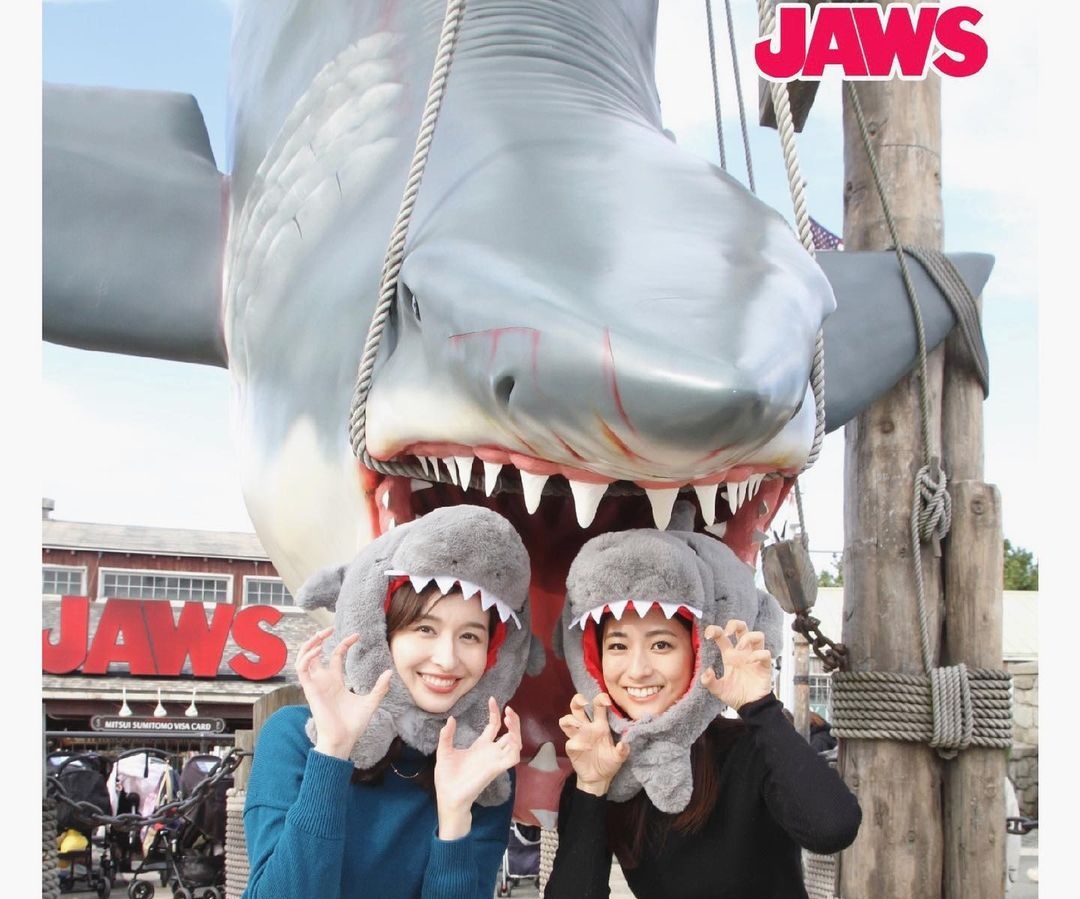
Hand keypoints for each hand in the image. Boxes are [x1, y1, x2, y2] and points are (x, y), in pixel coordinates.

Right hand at [296, 627, 391, 759]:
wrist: (343, 740)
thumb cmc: (353, 725)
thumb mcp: (370, 702)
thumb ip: (379, 688)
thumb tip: (389, 672)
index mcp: (336, 681)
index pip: (336, 655)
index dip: (344, 643)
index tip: (357, 635)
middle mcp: (324, 680)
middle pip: (316, 653)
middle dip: (319, 638)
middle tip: (330, 628)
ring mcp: (316, 684)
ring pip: (305, 658)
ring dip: (309, 645)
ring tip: (320, 636)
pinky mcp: (310, 690)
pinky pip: (302, 670)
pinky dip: (307, 657)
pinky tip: (318, 650)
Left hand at [434, 698, 521, 838]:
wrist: (447, 797)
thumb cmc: (447, 777)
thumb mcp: (444, 751)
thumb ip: (447, 735)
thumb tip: (451, 718)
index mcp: (480, 746)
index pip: (494, 726)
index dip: (495, 712)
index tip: (492, 699)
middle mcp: (491, 752)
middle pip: (510, 733)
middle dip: (513, 720)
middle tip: (509, 709)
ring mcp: (495, 760)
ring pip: (515, 743)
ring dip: (516, 731)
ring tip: (510, 719)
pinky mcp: (496, 769)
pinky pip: (513, 758)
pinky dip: (516, 746)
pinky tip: (511, 737)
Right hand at [558, 693, 629, 796]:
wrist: (599, 779)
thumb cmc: (609, 763)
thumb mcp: (619, 757)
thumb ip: (622, 751)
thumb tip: (623, 744)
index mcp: (600, 725)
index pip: (598, 706)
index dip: (600, 699)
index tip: (606, 701)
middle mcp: (587, 727)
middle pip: (577, 707)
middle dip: (578, 700)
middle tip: (584, 702)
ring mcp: (578, 737)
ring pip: (566, 720)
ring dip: (570, 719)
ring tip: (578, 724)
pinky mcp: (572, 748)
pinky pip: (570, 742)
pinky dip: (576, 743)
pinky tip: (585, 748)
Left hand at [700, 619, 773, 710]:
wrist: (750, 707)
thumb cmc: (735, 696)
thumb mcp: (718, 690)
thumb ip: (709, 682)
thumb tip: (706, 672)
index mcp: (730, 655)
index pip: (722, 635)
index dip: (715, 630)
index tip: (709, 635)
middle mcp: (742, 653)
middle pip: (742, 628)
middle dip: (734, 624)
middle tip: (728, 632)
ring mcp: (754, 658)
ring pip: (758, 635)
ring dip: (748, 638)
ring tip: (740, 648)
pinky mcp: (765, 666)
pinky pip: (766, 653)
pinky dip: (758, 654)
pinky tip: (750, 661)